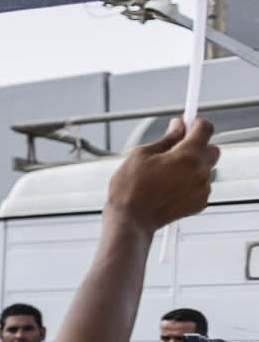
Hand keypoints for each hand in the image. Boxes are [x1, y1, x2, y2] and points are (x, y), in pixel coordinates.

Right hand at [105, 117, 217, 236]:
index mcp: (186, 155)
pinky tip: (170, 187)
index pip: (205, 128)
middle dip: (198, 145)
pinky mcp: (200, 202)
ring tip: (168, 173)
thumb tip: (178, 127)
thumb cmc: (130, 189)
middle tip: (176, 149)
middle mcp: (200, 171)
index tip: (189, 121)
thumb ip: (166, 139)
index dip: (196, 122)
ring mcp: (202, 188)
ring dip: (193, 166)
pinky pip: (202, 185)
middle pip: (212, 149)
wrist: (131, 220)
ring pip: (206, 168)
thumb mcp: (141, 155)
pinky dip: (191, 182)